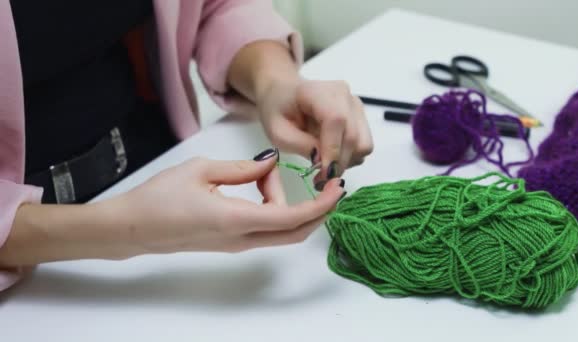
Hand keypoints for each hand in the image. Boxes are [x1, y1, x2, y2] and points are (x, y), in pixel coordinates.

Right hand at [111, 149, 344, 253]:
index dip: (320, 205)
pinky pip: (265, 229)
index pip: (292, 217)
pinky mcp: (231, 243)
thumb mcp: (201, 170)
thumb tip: (271, 163)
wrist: (132, 227)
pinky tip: (260, 186)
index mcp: (236, 219)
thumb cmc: (159, 197)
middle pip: (296, 233)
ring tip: (264, 173)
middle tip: (328, 185)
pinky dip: (275, 209)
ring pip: (281, 230)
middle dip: (319, 211)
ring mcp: (237, 245)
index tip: (337, 188)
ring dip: (288, 203)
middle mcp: (242, 239)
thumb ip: (243, 168)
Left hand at [256, 78, 372, 187]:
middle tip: (319, 179)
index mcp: (318, 92)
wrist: (284, 93)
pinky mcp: (360, 116)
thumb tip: (324, 162)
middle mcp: (344, 95)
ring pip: (363, 144)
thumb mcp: (278, 132)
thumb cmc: (278, 110)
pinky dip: (349, 156)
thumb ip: (301, 146)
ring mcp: (355, 105)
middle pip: (353, 136)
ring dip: (345, 161)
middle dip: (338, 163)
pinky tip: (330, 155)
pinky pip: (363, 144)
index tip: (322, 174)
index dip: (333, 150)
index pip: (336, 120)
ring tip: (324, 165)